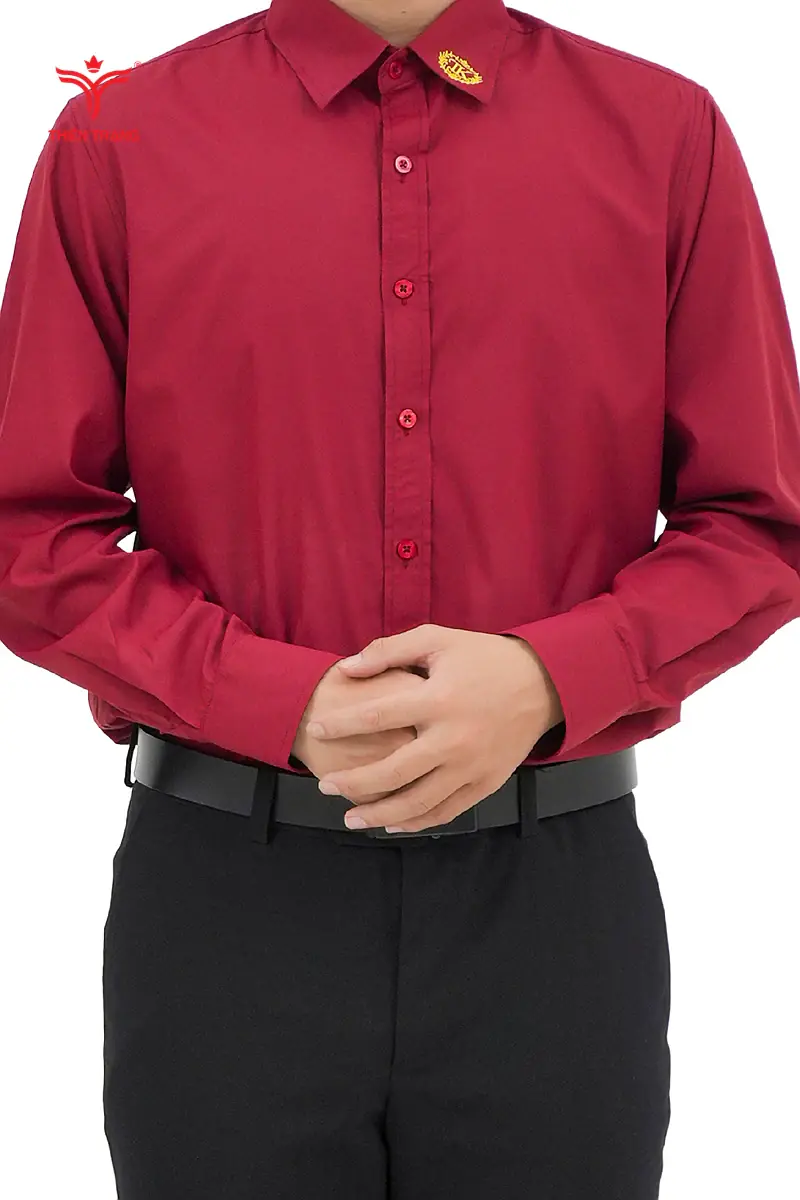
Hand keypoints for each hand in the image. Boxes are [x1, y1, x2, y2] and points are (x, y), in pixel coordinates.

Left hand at [306, 623, 564, 833]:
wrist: (544, 684)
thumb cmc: (484, 658)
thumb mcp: (438, 640)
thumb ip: (389, 651)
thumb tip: (345, 668)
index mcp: (438, 700)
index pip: (376, 717)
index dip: (340, 725)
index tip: (316, 729)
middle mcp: (454, 739)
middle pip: (391, 772)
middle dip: (352, 782)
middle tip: (324, 786)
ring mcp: (472, 766)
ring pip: (417, 802)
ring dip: (378, 813)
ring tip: (350, 817)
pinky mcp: (486, 783)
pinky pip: (446, 811)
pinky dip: (416, 822)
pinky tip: (391, 823)